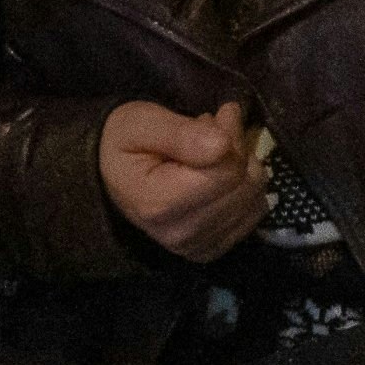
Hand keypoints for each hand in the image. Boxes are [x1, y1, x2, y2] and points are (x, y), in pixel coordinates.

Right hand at [101, 99, 266, 261]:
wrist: (110, 177)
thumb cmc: (125, 145)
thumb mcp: (140, 123)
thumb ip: (180, 132)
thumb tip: (222, 144)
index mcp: (159, 204)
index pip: (227, 170)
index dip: (231, 136)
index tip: (219, 115)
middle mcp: (181, 233)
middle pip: (245, 185)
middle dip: (239, 151)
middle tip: (216, 132)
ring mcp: (198, 245)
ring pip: (255, 199)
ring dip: (244, 169)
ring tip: (215, 154)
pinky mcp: (212, 249)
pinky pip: (253, 215)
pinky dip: (246, 190)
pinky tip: (220, 177)